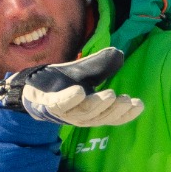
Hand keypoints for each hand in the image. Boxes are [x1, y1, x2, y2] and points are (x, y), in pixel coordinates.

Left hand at [0, 47, 143, 127]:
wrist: (31, 83)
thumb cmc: (61, 82)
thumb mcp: (84, 72)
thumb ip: (101, 65)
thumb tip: (119, 54)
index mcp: (90, 111)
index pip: (111, 116)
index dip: (125, 113)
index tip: (139, 104)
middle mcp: (78, 115)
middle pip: (99, 117)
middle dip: (114, 110)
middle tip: (126, 100)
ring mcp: (62, 112)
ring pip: (82, 114)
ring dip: (96, 106)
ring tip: (110, 95)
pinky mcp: (46, 104)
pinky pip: (59, 104)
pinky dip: (69, 100)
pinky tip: (79, 92)